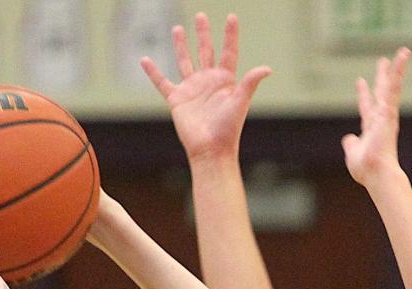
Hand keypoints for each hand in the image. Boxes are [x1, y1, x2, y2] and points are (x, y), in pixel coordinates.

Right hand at [141, 12, 270, 161]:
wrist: (210, 150)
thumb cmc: (227, 130)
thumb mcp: (240, 103)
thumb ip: (250, 83)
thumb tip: (267, 69)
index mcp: (225, 80)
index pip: (228, 52)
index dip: (230, 35)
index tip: (232, 17)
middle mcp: (208, 81)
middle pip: (205, 51)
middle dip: (203, 33)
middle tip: (201, 16)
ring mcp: (192, 89)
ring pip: (185, 61)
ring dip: (181, 45)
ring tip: (177, 28)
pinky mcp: (177, 99)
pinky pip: (162, 82)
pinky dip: (152, 72)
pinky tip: (144, 60)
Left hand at [341, 48, 410, 187]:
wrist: (376, 173)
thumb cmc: (366, 169)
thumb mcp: (352, 154)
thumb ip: (351, 145)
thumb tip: (348, 139)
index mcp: (371, 129)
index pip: (367, 107)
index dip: (363, 94)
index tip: (360, 81)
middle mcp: (380, 119)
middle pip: (381, 93)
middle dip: (381, 77)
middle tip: (383, 61)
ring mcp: (386, 114)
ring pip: (391, 87)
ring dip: (397, 69)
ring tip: (403, 52)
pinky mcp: (390, 110)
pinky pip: (394, 86)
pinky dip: (398, 71)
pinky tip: (403, 56)